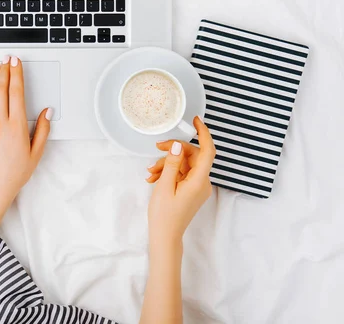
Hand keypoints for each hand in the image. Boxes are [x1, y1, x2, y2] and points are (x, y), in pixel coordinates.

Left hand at [0, 55, 50, 214]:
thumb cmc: (15, 172)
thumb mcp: (37, 152)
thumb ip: (43, 130)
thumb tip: (47, 112)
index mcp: (16, 126)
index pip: (16, 92)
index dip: (16, 74)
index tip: (17, 63)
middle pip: (1, 89)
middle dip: (4, 70)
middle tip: (7, 59)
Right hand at [145, 117, 215, 248]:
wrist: (165, 237)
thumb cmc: (164, 215)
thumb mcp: (165, 186)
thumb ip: (172, 164)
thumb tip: (178, 145)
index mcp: (199, 181)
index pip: (207, 151)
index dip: (203, 133)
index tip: (196, 120)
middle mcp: (202, 182)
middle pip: (192, 156)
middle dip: (173, 152)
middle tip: (156, 149)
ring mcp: (197, 187)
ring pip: (184, 165)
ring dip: (167, 164)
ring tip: (150, 173)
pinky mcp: (191, 190)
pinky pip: (182, 174)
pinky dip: (169, 173)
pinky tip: (153, 178)